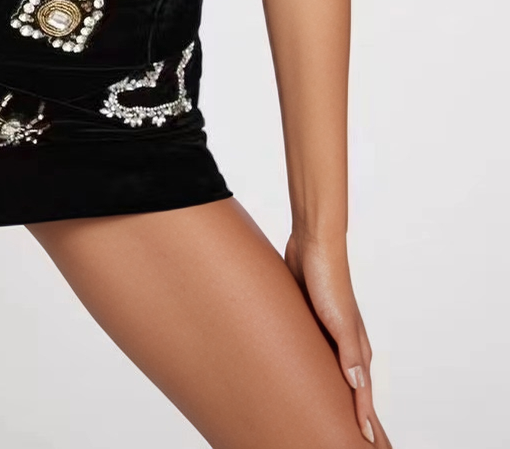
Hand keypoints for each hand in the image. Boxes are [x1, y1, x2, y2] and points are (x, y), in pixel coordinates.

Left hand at [284, 233, 389, 445]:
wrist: (313, 243)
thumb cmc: (328, 279)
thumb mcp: (339, 319)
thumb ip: (350, 351)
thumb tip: (357, 384)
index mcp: (357, 346)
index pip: (362, 392)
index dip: (363, 418)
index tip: (366, 443)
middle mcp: (346, 342)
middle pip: (352, 386)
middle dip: (354, 411)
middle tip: (357, 437)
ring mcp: (329, 331)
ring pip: (333, 371)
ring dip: (335, 392)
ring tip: (330, 415)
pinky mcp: (311, 319)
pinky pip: (315, 354)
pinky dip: (317, 371)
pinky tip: (305, 377)